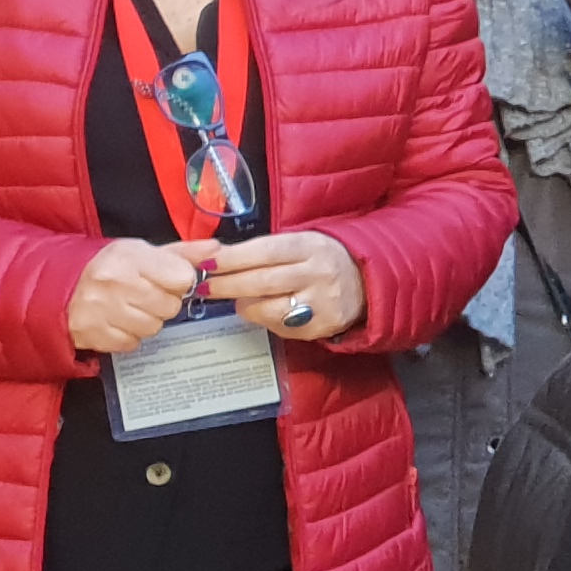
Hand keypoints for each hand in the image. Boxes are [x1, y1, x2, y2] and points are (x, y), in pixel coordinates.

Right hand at [69, 239, 205, 355]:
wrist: (59, 286)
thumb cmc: (108, 267)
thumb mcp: (142, 251)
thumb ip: (182, 253)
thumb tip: (215, 249)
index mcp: (129, 257)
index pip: (182, 278)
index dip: (179, 282)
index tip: (166, 280)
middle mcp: (114, 283)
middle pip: (170, 306)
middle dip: (163, 302)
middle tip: (145, 295)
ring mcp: (101, 311)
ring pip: (154, 327)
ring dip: (147, 320)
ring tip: (130, 307)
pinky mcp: (93, 334)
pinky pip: (131, 343)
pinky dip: (129, 335)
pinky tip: (117, 321)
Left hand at [200, 231, 369, 341]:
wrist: (367, 281)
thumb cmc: (322, 258)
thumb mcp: (301, 242)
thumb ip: (264, 251)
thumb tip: (216, 258)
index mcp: (311, 246)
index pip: (264, 252)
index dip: (231, 259)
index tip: (206, 264)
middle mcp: (319, 273)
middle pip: (261, 281)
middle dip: (226, 285)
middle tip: (203, 288)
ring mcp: (321, 303)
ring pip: (268, 309)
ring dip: (244, 305)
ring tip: (238, 301)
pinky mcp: (322, 326)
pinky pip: (281, 327)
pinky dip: (266, 319)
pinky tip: (267, 310)